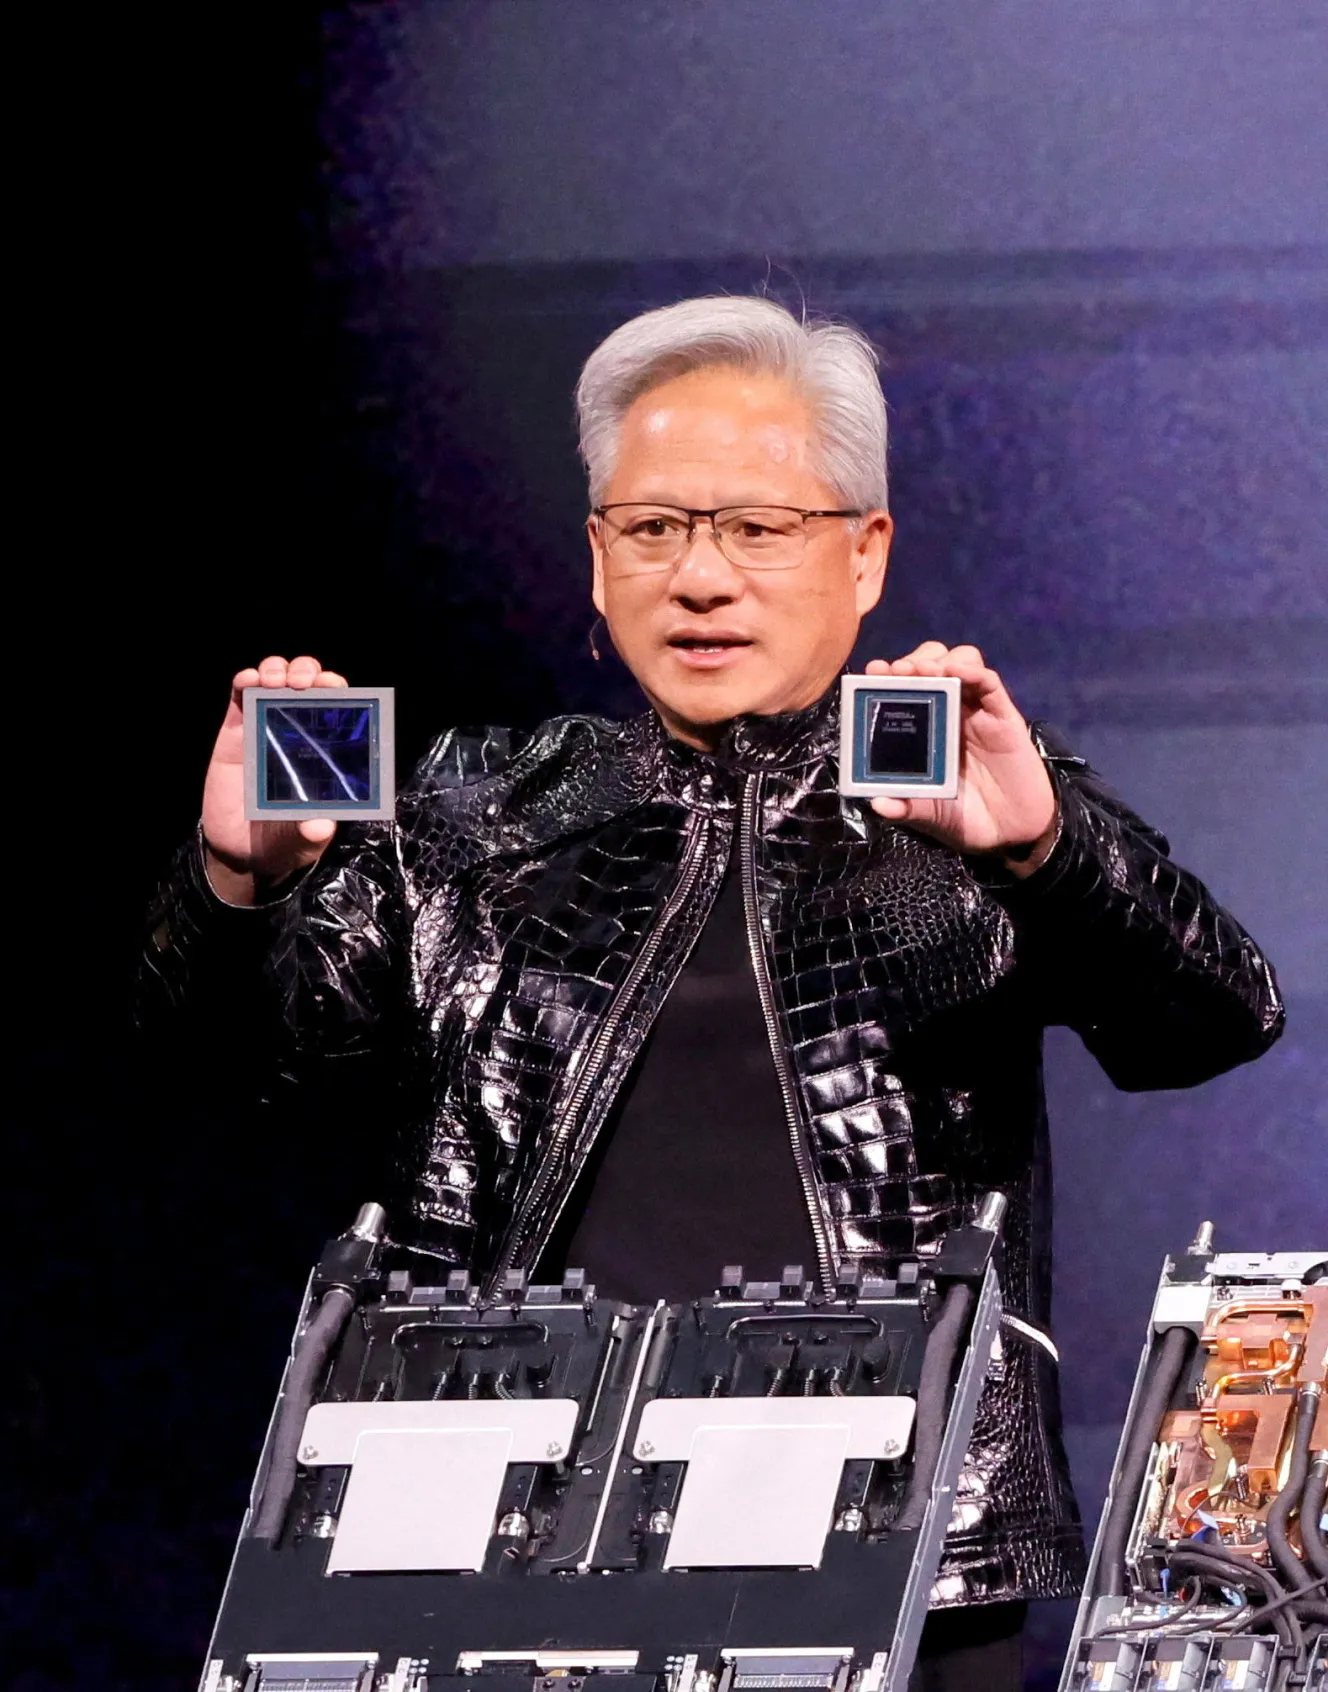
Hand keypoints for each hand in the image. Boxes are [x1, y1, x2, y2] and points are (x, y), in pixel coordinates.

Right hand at [202, 655, 347, 904]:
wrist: (237, 852)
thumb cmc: (281, 842)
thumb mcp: (301, 842)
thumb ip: (310, 834)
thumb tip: (321, 827)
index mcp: (324, 752)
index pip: (339, 709)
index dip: (339, 690)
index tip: (335, 688)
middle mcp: (298, 733)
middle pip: (309, 684)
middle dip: (309, 672)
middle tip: (302, 683)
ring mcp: (265, 727)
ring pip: (276, 679)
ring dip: (278, 669)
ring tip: (274, 682)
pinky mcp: (235, 730)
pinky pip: (240, 694)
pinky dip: (245, 679)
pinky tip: (249, 681)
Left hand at [864, 643, 1057, 873]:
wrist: (1010, 834)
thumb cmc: (966, 818)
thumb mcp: (928, 814)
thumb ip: (905, 807)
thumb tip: (877, 803)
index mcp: (925, 730)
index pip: (906, 689)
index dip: (889, 675)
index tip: (873, 671)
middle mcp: (949, 713)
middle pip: (931, 665)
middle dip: (913, 660)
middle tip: (898, 670)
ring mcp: (977, 712)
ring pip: (961, 663)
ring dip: (941, 660)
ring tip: (923, 670)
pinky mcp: (1003, 717)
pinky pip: (990, 683)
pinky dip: (973, 671)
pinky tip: (957, 672)